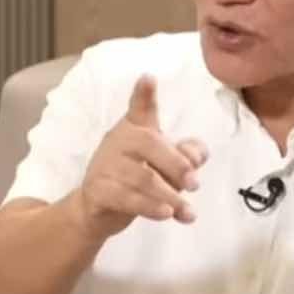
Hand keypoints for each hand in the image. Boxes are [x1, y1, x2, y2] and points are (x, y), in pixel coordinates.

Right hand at [74, 75, 209, 238]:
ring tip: (188, 212)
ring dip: (170, 196)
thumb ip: (182, 156)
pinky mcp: (99, 190)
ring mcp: (105, 166)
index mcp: (134, 130)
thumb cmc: (132, 179)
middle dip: (177, 165)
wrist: (95, 209)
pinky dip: (150, 207)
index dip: (144, 94)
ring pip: (143, 177)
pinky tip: (168, 214)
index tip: (148, 78)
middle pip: (150, 144)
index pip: (139, 109)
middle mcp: (118, 141)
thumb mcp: (160, 165)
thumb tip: (198, 155)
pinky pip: (129, 199)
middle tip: (195, 185)